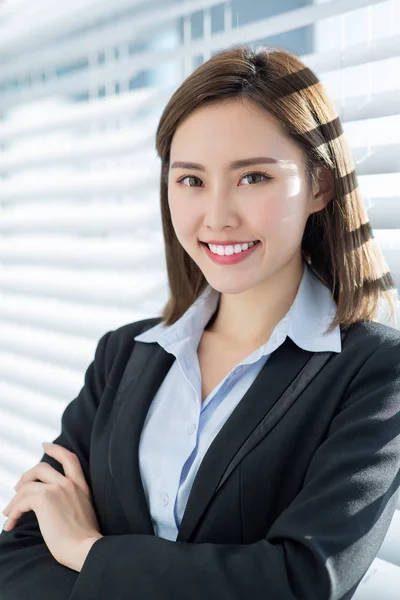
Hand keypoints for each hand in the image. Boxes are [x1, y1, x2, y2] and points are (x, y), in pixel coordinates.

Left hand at [1, 443, 103, 571]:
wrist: (85, 548)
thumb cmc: (84, 540)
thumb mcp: (84, 512)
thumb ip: (72, 501)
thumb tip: (52, 506)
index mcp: (82, 486)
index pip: (69, 458)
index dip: (56, 449)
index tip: (45, 444)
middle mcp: (69, 484)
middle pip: (42, 467)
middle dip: (26, 475)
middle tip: (17, 487)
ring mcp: (57, 489)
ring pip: (27, 485)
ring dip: (14, 500)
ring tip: (9, 513)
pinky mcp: (44, 499)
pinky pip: (21, 501)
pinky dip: (12, 513)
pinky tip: (11, 524)